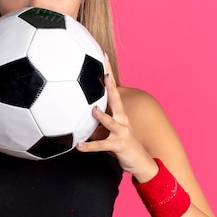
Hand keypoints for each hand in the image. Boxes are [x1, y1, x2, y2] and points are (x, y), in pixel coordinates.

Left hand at [76, 56, 157, 179]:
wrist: (139, 161)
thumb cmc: (120, 141)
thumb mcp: (109, 126)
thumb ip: (96, 117)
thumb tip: (77, 108)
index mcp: (118, 112)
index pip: (113, 88)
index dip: (108, 71)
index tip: (102, 54)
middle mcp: (121, 119)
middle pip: (116, 99)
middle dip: (111, 86)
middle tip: (105, 74)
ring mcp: (121, 131)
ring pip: (111, 122)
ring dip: (102, 116)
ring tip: (93, 110)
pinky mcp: (119, 145)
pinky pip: (102, 145)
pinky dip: (89, 146)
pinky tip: (79, 146)